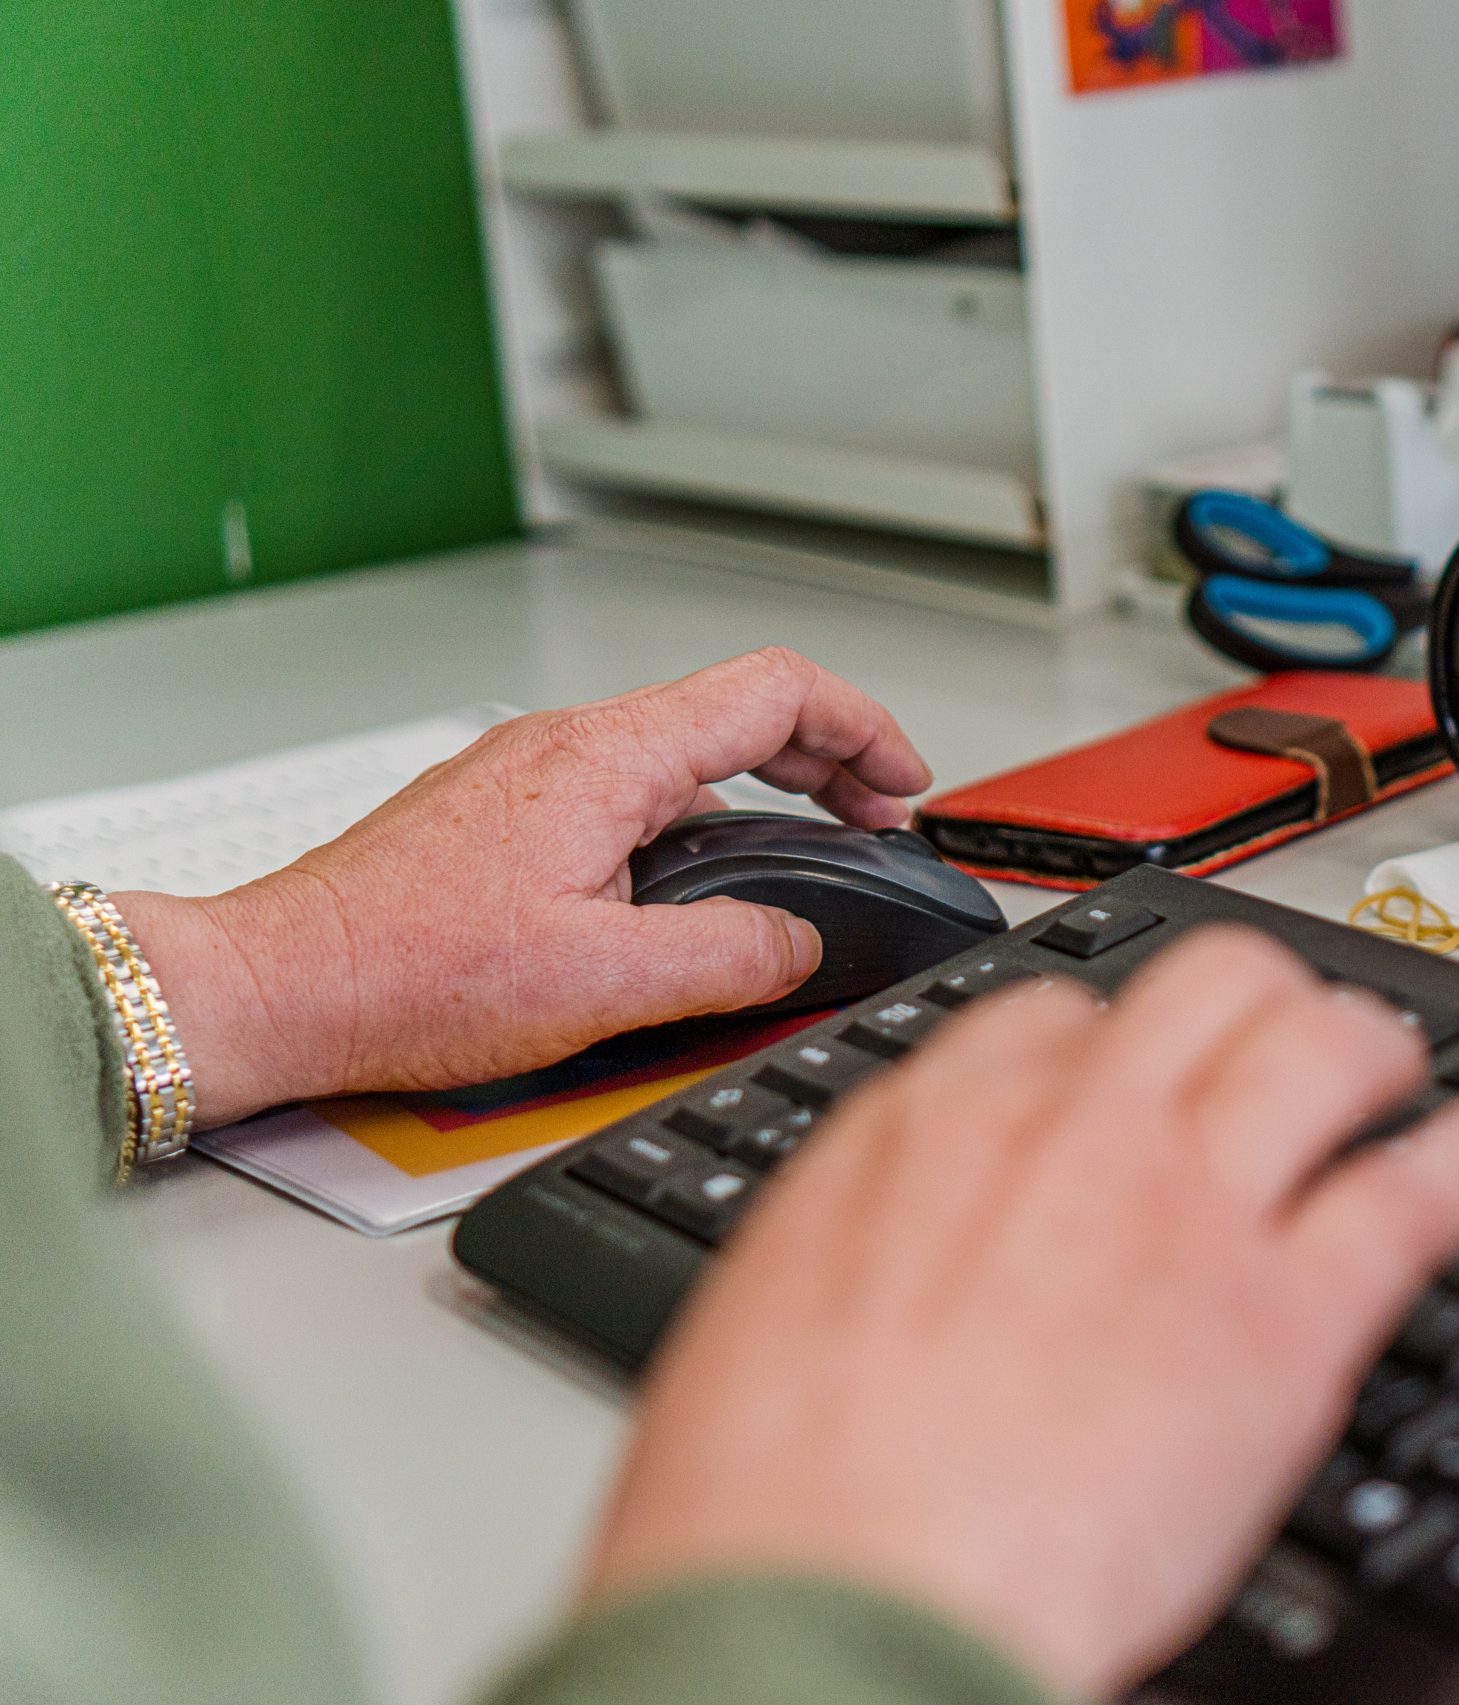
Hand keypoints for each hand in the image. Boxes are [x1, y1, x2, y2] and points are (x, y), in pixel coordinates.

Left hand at [114, 649, 932, 1126]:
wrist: (282, 985)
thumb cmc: (406, 975)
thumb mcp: (606, 986)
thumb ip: (732, 957)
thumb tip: (797, 948)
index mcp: (606, 760)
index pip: (775, 690)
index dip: (864, 727)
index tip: (903, 783)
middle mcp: (564, 744)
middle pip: (734, 711)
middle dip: (828, 760)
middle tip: (875, 820)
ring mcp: (526, 772)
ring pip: (679, 751)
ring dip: (761, 789)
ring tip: (801, 851)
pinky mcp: (500, 813)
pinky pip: (627, 785)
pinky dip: (695, 813)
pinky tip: (699, 877)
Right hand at [583, 928, 1458, 1698]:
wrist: (837, 1602)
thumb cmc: (772, 1498)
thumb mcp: (778, 1304)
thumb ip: (872, 1231)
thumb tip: (898, 1234)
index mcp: (937, 1121)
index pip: (1056, 1012)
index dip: (1113, 1037)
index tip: (1135, 1071)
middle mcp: (1077, 1128)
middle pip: (1209, 983)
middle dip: (1255, 997)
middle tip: (1281, 1033)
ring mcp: (1193, 1207)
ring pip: (1324, 1049)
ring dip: (1368, 1043)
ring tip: (1390, 1064)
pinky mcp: (1289, 1320)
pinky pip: (1409, 1194)